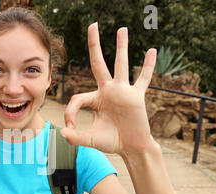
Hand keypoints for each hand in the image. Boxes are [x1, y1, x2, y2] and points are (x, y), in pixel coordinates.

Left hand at [60, 23, 156, 156]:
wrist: (131, 147)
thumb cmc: (111, 142)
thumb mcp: (89, 139)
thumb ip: (75, 137)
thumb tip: (63, 133)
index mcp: (95, 99)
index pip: (78, 97)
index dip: (70, 111)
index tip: (70, 126)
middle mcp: (108, 91)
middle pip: (99, 64)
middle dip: (94, 45)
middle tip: (92, 25)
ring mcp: (123, 92)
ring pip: (121, 65)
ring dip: (121, 47)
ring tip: (121, 29)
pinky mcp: (137, 97)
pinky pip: (143, 79)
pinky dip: (148, 67)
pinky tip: (152, 51)